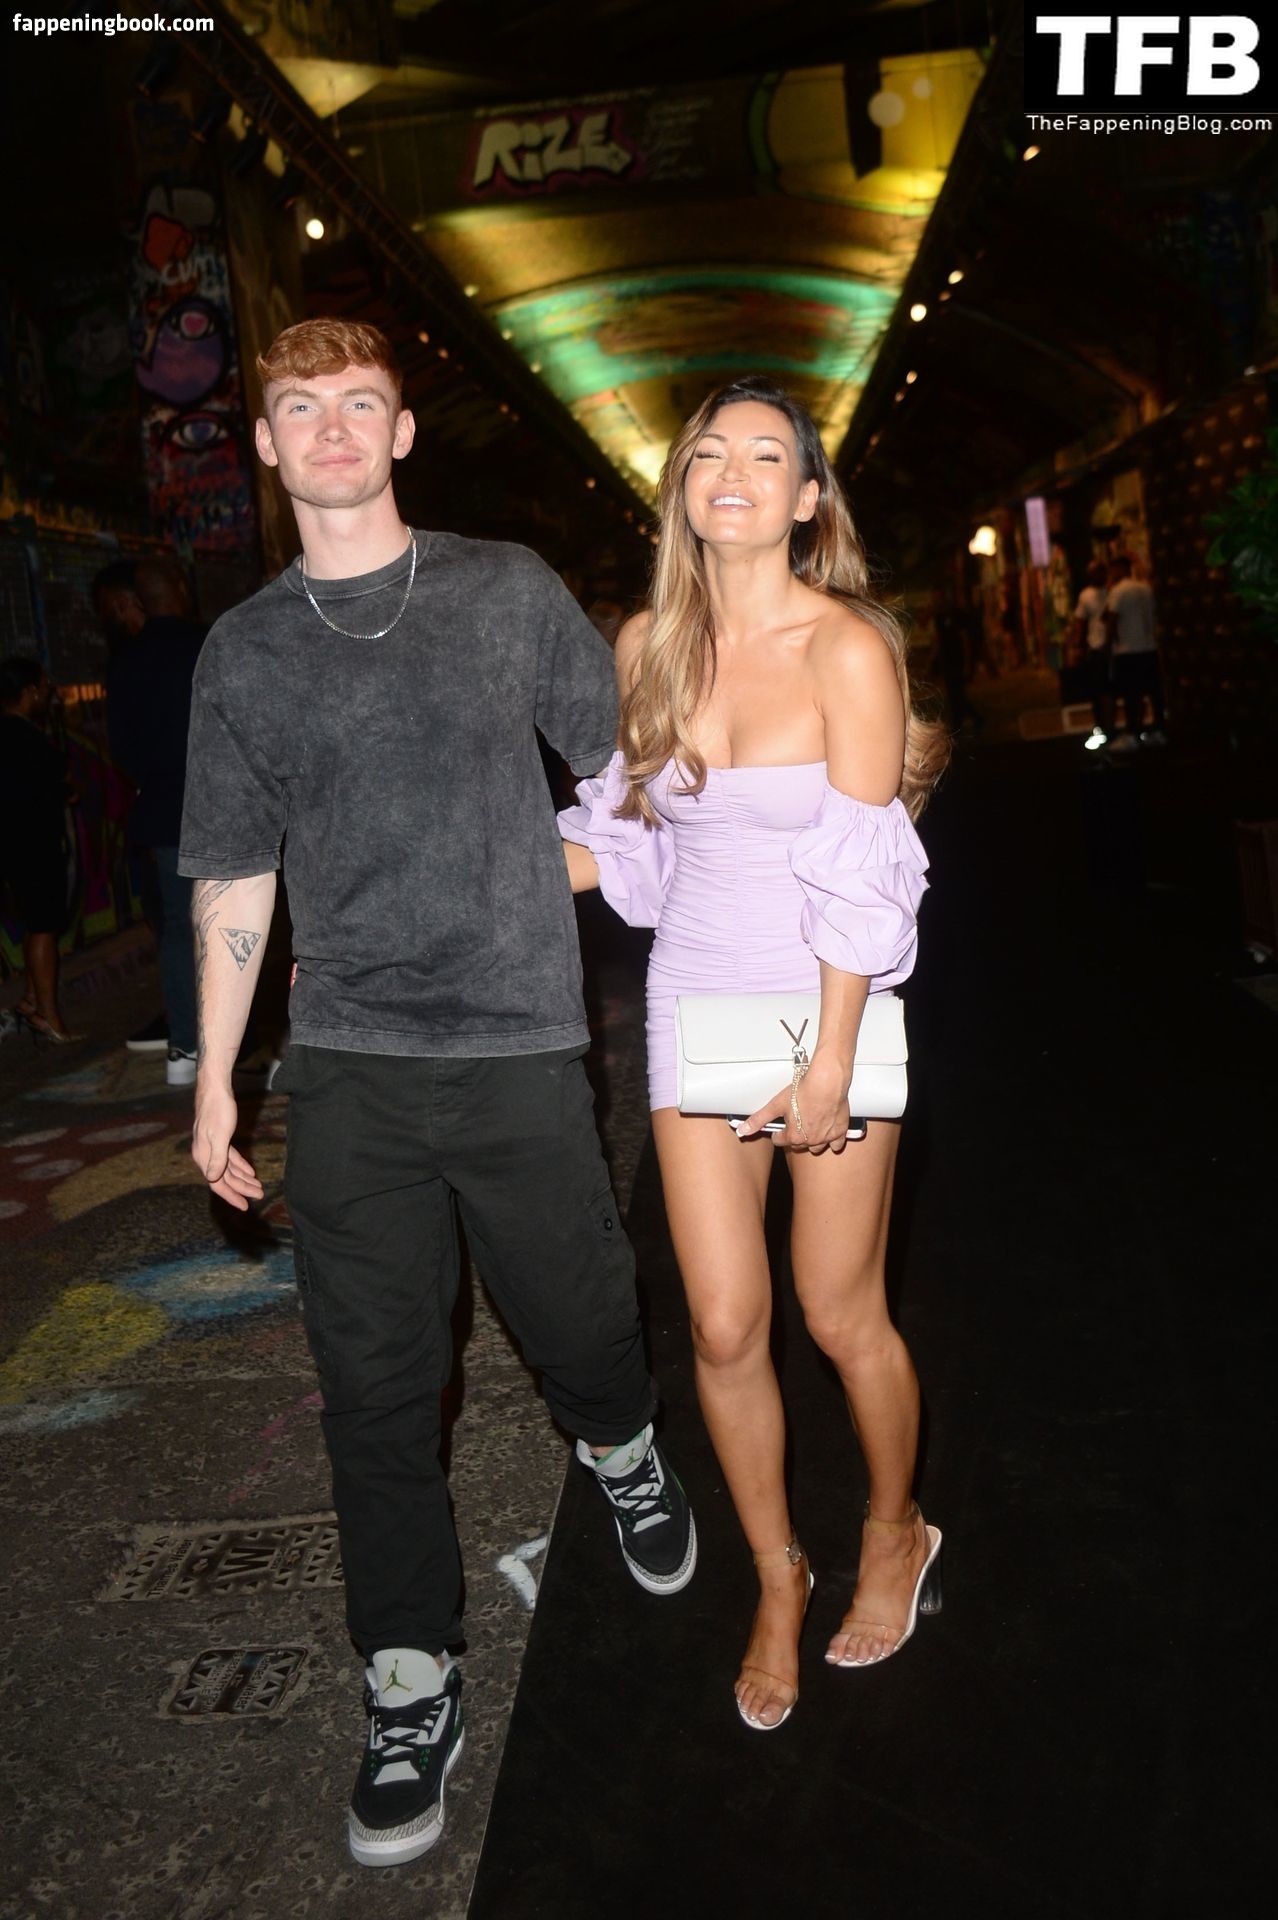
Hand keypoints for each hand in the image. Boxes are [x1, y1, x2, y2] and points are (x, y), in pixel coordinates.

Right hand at [191, 1078, 262, 1210]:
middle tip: (259, 1194)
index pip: (217, 1183)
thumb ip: (217, 1158)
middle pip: (225, 1178)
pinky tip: (250, 1172)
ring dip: (243, 1179)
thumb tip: (213, 1179)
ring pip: (228, 1169)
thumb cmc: (218, 1110)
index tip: (245, 1206)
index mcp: (203, 1156)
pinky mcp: (218, 1139)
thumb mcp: (220, 1135)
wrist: (215, 1088)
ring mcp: (211, 1147)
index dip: (232, 1196)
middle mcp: (205, 1154)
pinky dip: (240, 1166)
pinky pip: (229, 1158)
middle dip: (242, 1188)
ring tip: (257, 1186)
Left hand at [738, 1051, 852, 1152]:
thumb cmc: (802, 1091)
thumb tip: (742, 1131)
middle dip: (794, 1138)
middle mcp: (810, 1141)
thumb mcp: (776, 1105)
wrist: (827, 1082)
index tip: (779, 1129)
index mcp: (794, 1136)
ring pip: (817, 1148)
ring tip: (809, 1129)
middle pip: (798, 1145)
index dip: (778, 1133)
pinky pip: (836, 1145)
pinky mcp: (840, 1132)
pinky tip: (828, 1134)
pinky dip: (832, 1142)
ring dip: (811, 1141)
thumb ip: (759, 1120)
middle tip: (794, 1125)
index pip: (780, 1141)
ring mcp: (826, 1138)